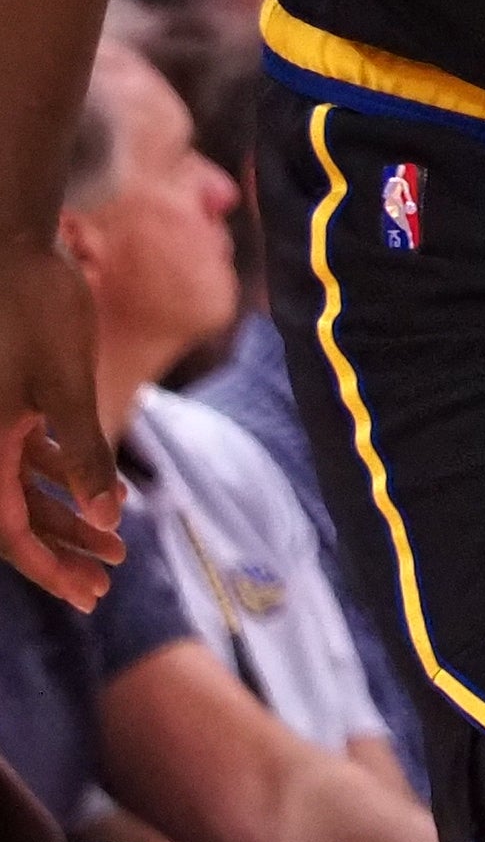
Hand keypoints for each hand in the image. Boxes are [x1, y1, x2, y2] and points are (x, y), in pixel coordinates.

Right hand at [0, 240, 119, 604]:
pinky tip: (108, 494)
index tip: (88, 595)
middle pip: (11, 518)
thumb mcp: (66, 382)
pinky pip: (25, 458)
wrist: (12, 246)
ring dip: (65, 518)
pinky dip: (61, 478)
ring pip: (20, 490)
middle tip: (104, 585)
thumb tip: (108, 514)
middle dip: (59, 553)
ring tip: (115, 546)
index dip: (47, 567)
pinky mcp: (4, 404)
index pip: (7, 529)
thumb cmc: (36, 309)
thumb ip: (84, 449)